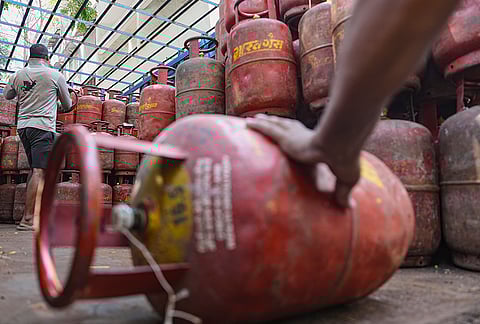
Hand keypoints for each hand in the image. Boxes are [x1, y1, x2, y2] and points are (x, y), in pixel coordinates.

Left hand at [245, 114, 359, 207]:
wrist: (340, 147)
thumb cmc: (345, 160)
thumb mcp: (345, 178)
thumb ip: (342, 192)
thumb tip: (349, 208)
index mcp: (315, 143)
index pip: (302, 135)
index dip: (295, 133)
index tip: (290, 133)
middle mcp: (303, 135)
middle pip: (286, 126)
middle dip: (276, 122)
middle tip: (267, 119)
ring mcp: (293, 135)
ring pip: (275, 125)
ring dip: (264, 121)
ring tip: (254, 120)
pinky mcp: (286, 138)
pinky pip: (267, 130)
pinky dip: (257, 126)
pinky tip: (247, 124)